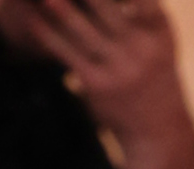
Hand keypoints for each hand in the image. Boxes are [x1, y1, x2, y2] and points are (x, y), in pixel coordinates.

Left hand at [0, 0, 193, 168]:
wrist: (158, 131)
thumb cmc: (155, 76)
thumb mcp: (160, 41)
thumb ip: (144, 10)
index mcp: (159, 30)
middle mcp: (142, 47)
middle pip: (103, 5)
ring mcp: (119, 68)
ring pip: (80, 26)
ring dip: (59, 6)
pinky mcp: (98, 85)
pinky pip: (66, 52)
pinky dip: (46, 33)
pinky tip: (33, 18)